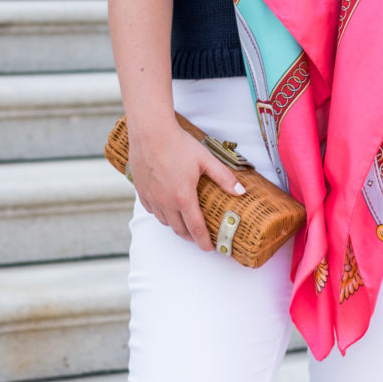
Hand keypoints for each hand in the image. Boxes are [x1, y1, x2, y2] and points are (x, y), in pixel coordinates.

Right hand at [128, 119, 246, 250]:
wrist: (150, 132)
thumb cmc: (178, 144)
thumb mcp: (206, 160)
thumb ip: (224, 177)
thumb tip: (241, 191)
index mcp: (184, 198)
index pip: (196, 229)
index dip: (204, 242)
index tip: (210, 249)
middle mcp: (166, 203)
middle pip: (180, 230)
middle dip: (191, 237)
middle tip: (200, 237)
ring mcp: (152, 198)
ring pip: (165, 222)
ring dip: (176, 226)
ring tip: (185, 223)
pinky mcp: (141, 191)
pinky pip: (152, 211)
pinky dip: (161, 214)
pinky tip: (167, 208)